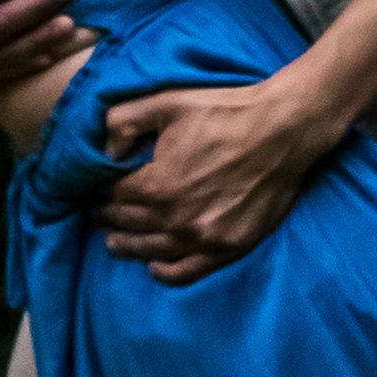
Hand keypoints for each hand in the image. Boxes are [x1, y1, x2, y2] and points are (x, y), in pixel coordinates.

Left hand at [94, 62, 347, 280]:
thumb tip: (103, 151)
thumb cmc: (225, 111)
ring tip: (114, 242)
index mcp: (156, 184)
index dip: (99, 194)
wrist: (283, 129)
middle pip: (128, 225)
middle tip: (97, 215)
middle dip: (108, 219)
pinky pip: (188, 271)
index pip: (112, 197)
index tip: (93, 192)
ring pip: (151, 251)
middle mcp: (176, 218)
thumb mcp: (166, 103)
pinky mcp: (228, 247)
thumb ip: (123, 122)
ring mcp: (203, 238)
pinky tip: (154, 268)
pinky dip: (166, 273)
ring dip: (128, 247)